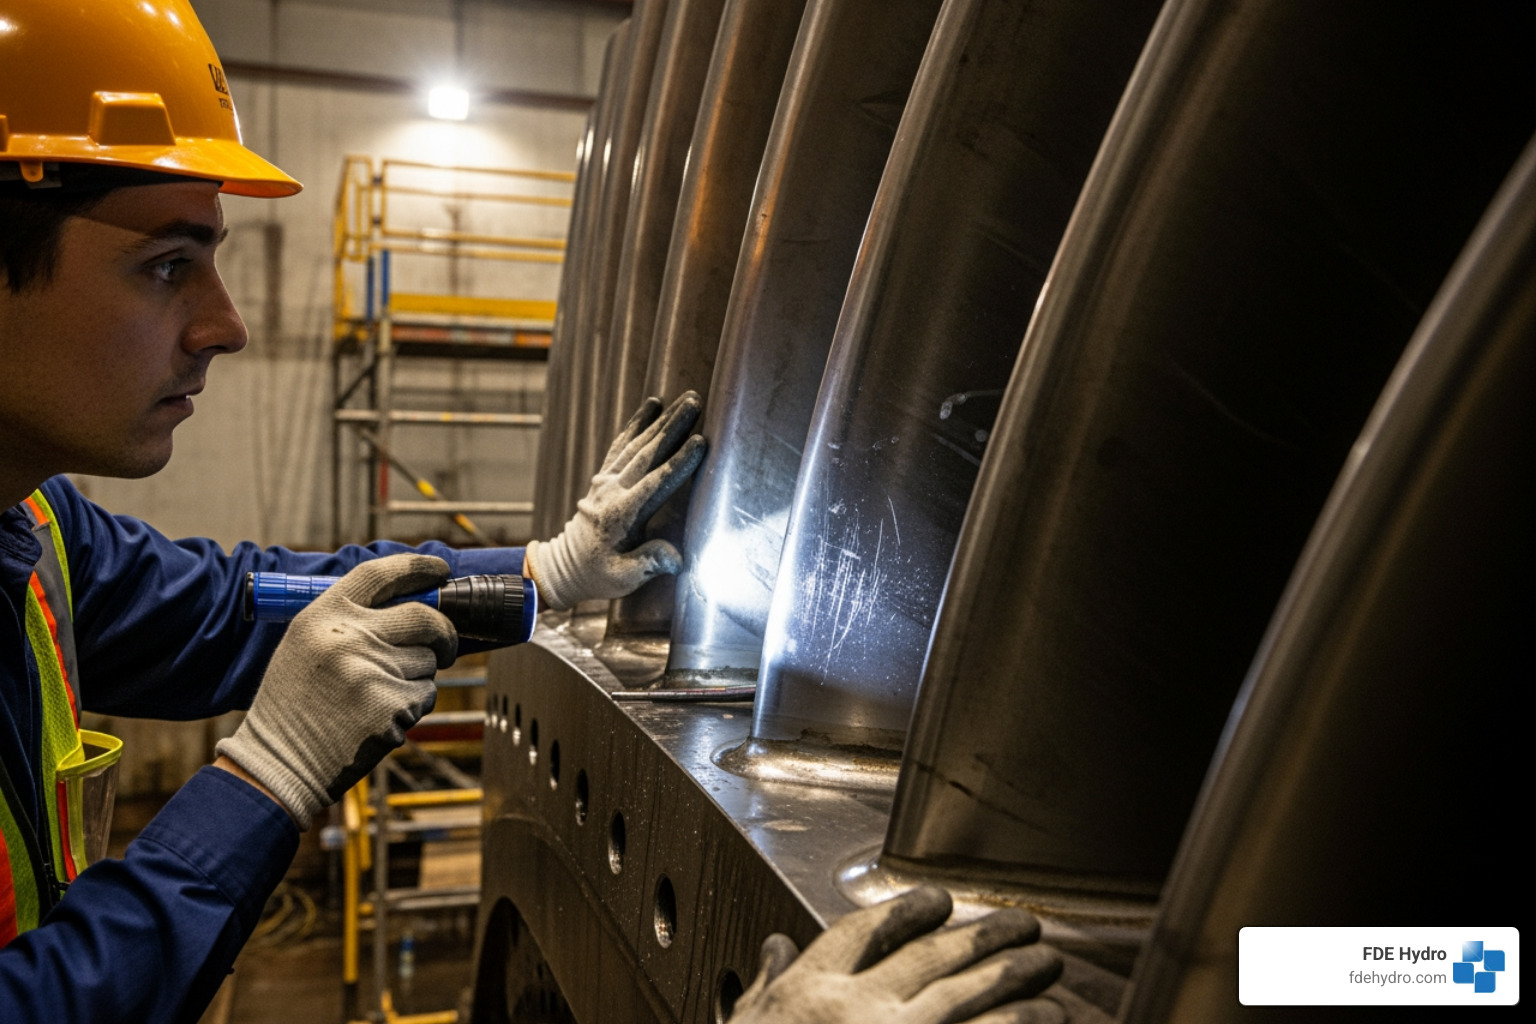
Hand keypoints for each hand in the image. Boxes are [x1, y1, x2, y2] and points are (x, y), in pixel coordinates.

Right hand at [215, 554, 457, 828]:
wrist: (280, 761)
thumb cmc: (296, 703)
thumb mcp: (307, 644)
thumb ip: (352, 620)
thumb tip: (413, 602)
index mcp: (323, 615)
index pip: (381, 574)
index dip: (417, 568)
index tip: (440, 571)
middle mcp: (349, 636)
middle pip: (425, 618)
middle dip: (444, 632)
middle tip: (443, 647)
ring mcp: (372, 670)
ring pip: (427, 661)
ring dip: (417, 677)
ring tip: (378, 695)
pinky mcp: (392, 704)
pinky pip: (425, 694)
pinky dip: (414, 705)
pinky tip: (380, 717)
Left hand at [526, 391, 706, 609]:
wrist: (565, 567)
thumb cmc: (599, 575)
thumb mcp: (624, 577)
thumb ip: (649, 564)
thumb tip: (677, 560)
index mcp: (623, 514)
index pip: (656, 483)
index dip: (679, 462)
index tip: (700, 442)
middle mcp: (613, 492)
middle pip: (647, 453)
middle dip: (672, 427)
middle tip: (694, 403)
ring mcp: (606, 481)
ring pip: (636, 443)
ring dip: (661, 419)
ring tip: (683, 399)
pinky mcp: (603, 477)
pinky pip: (621, 444)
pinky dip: (636, 423)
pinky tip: (652, 406)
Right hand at [730, 887, 1063, 1023]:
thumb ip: (766, 987)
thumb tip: (776, 949)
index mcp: (811, 994)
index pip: (865, 932)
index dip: (908, 911)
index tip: (940, 902)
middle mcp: (858, 1013)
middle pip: (931, 958)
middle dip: (984, 936)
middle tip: (1023, 925)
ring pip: (968, 999)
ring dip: (1014, 979)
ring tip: (1047, 966)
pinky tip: (1048, 1019)